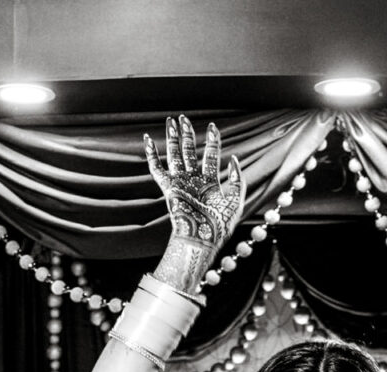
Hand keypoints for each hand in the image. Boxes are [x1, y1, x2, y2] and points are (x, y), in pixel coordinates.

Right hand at [145, 116, 244, 253]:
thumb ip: (238, 179)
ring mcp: (180, 183)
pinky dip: (151, 154)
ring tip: (171, 121)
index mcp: (210, 184)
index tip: (212, 127)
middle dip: (187, 134)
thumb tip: (234, 158)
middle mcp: (193, 181)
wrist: (203, 238)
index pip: (210, 156)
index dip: (212, 141)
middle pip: (189, 152)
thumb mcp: (236, 200)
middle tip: (184, 118)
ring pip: (174, 155)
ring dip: (173, 138)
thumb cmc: (220, 225)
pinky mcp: (168, 188)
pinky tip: (148, 140)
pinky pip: (156, 168)